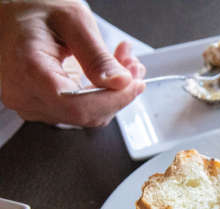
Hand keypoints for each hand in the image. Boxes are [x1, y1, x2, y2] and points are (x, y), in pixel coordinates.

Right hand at [0, 0, 145, 126]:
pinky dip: (97, 94)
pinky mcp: (36, 104)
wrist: (5, 14)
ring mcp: (28, 103)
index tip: (135, 83)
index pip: (80, 107)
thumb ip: (97, 55)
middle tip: (133, 66)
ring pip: (84, 115)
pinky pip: (75, 110)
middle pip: (85, 114)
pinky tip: (106, 75)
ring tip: (122, 64)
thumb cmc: (29, 9)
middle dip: (118, 93)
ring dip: (111, 93)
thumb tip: (121, 83)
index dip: (114, 100)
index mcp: (30, 72)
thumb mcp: (71, 20)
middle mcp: (24, 95)